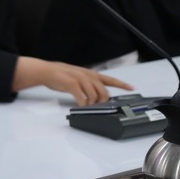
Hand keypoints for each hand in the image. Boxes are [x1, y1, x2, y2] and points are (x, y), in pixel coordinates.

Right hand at [13, 57, 134, 105]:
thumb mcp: (79, 77)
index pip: (110, 79)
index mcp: (91, 74)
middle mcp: (88, 75)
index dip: (122, 84)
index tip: (132, 88)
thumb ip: (89, 83)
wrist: (47, 71)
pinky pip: (82, 98)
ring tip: (87, 106)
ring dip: (92, 104)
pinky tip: (80, 105)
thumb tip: (97, 93)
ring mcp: (80, 79)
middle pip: (104, 92)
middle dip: (103, 102)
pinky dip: (83, 104)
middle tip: (97, 107)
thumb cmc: (61, 75)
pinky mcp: (72, 84)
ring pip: (94, 96)